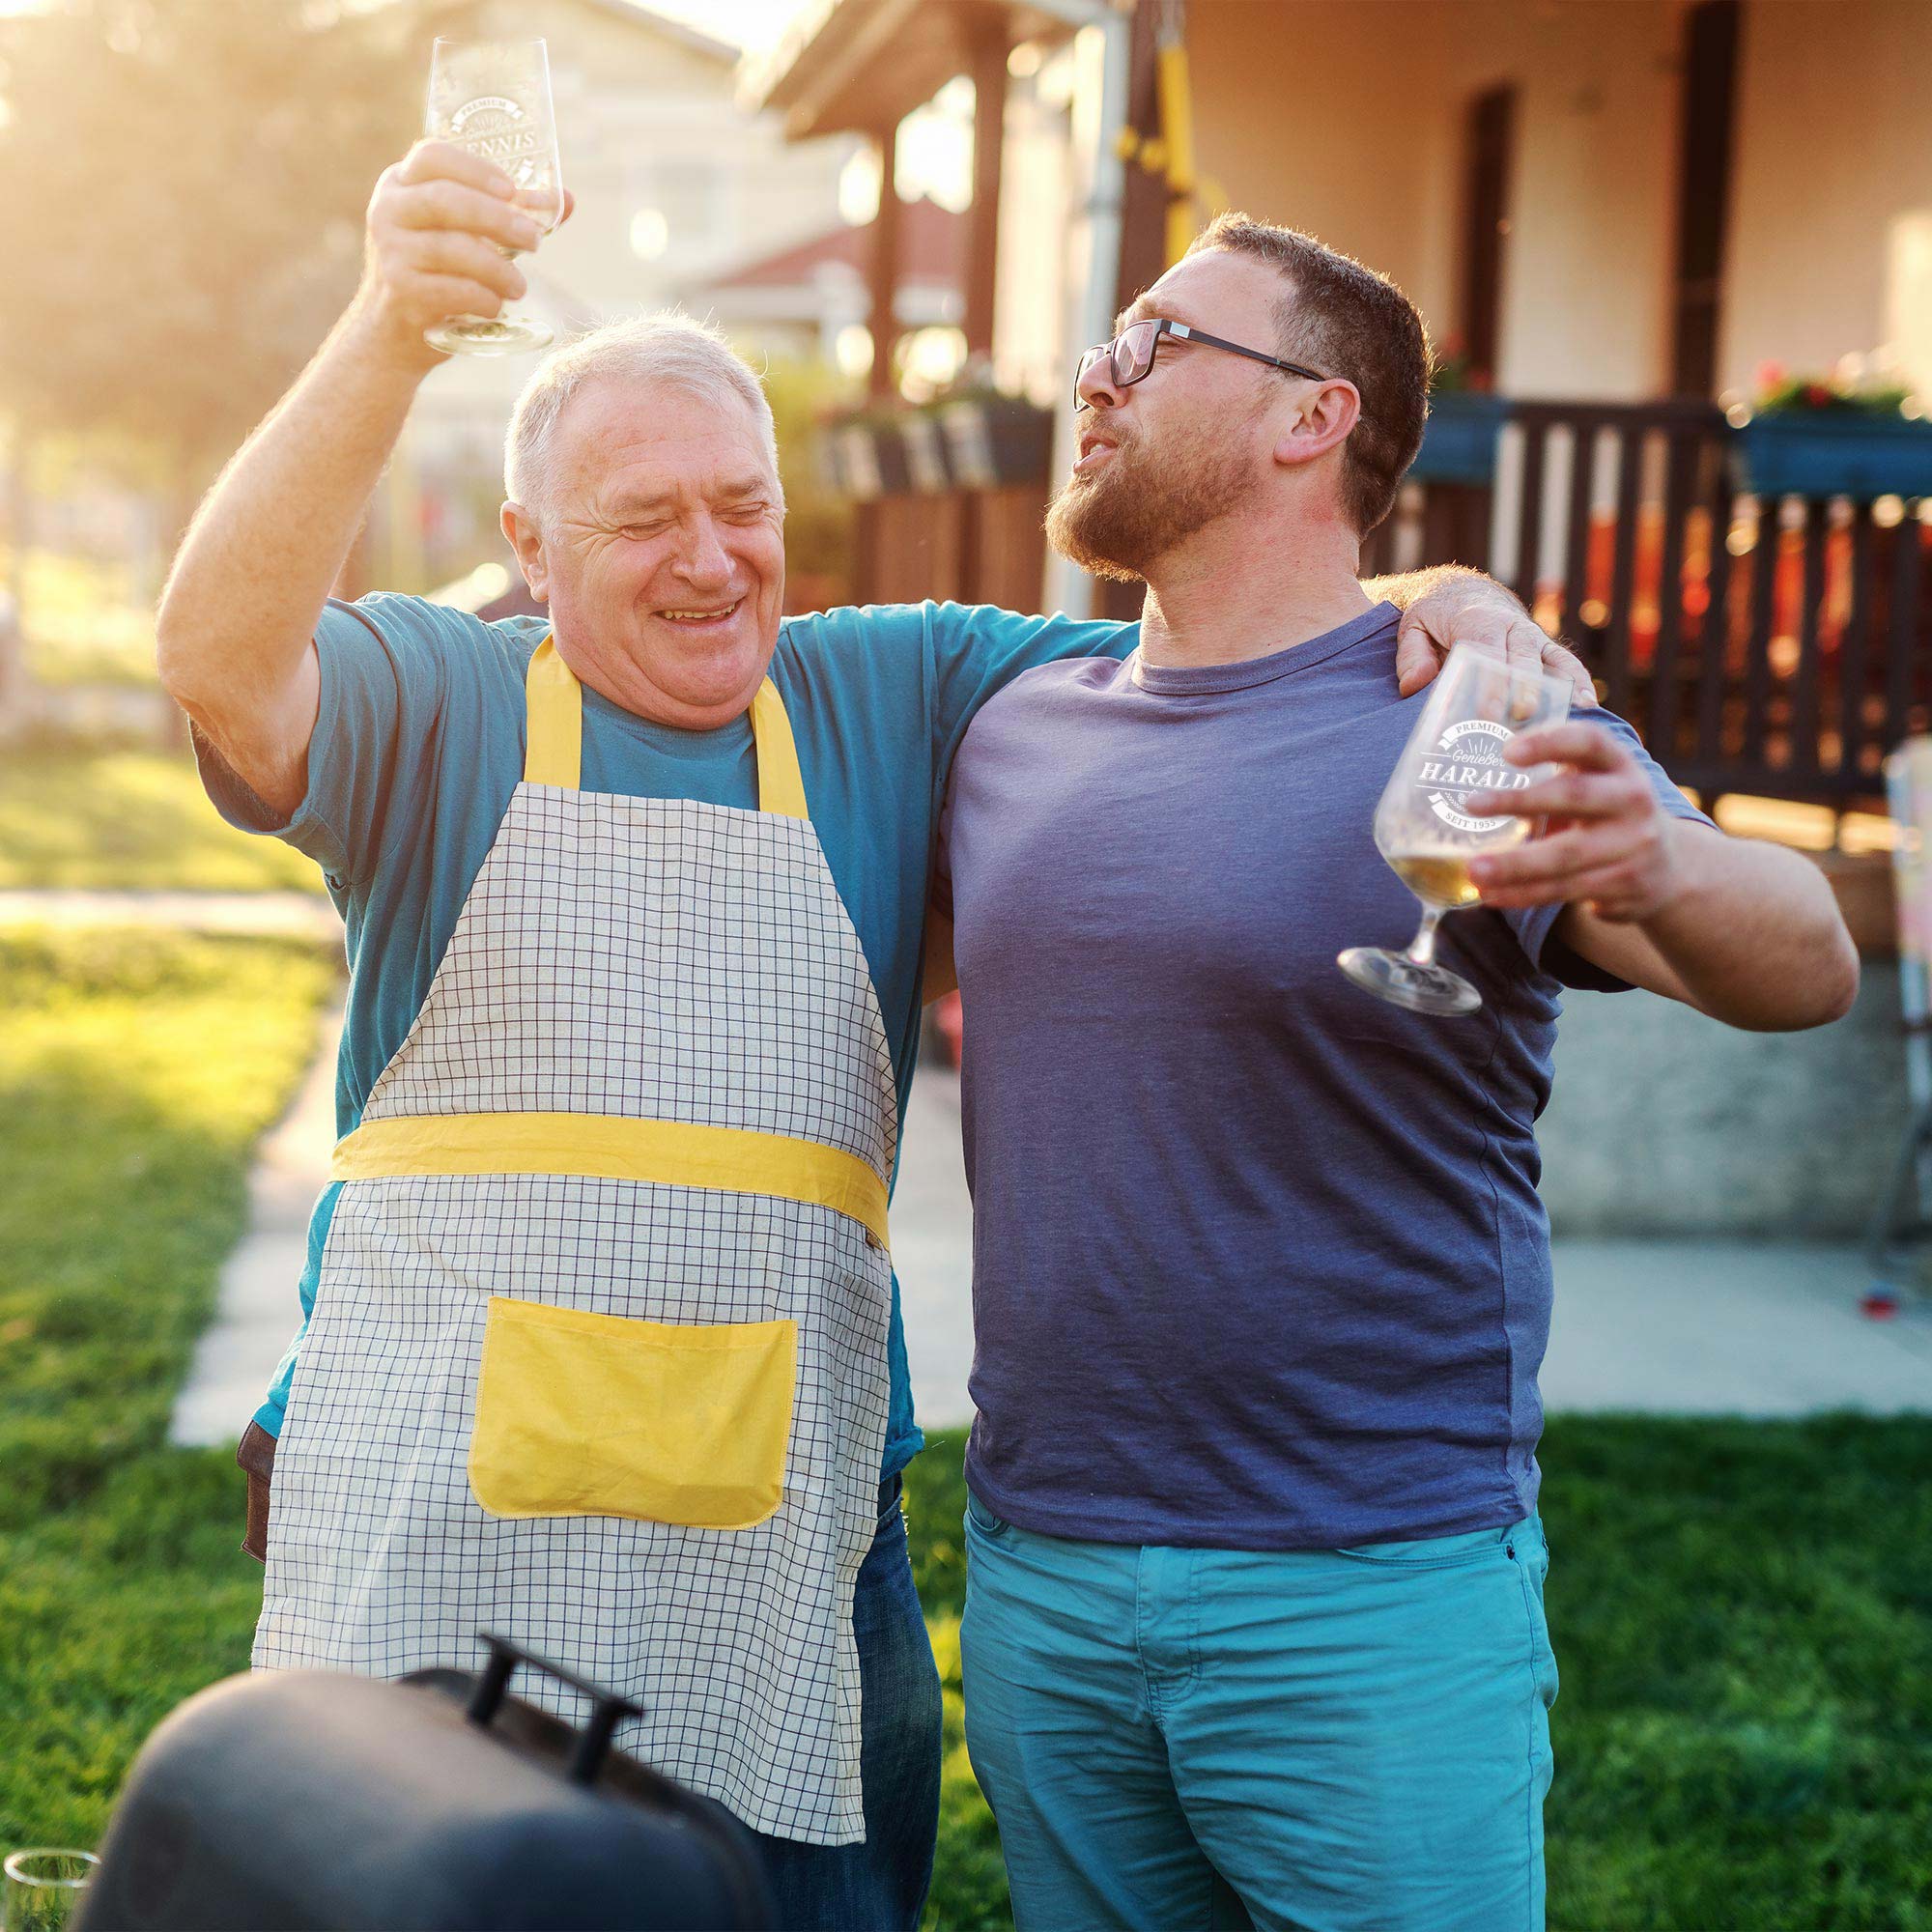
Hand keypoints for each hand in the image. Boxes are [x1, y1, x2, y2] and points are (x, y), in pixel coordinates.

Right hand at [352, 142, 574, 363]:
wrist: (395, 333)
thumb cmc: (439, 274)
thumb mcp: (465, 236)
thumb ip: (510, 215)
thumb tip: (566, 199)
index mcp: (402, 184)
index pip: (433, 156)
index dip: (475, 169)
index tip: (511, 190)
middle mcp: (388, 210)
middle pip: (446, 199)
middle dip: (499, 219)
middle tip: (534, 241)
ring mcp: (390, 250)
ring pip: (452, 248)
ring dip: (498, 269)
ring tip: (519, 288)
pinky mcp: (400, 290)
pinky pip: (452, 290)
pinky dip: (483, 298)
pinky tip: (496, 306)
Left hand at [1393, 578, 1596, 708]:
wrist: (1463, 593)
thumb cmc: (1435, 618)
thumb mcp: (1412, 628)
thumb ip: (1411, 655)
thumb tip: (1415, 684)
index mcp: (1476, 620)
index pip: (1485, 652)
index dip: (1489, 682)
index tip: (1488, 712)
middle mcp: (1510, 626)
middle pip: (1521, 659)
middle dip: (1522, 689)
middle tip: (1521, 718)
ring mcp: (1531, 636)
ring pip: (1549, 660)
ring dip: (1559, 687)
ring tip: (1571, 713)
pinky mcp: (1544, 647)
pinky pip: (1565, 661)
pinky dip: (1578, 680)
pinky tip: (1587, 704)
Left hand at [1464, 723, 1678, 920]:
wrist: (1671, 868)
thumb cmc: (1610, 815)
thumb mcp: (1599, 783)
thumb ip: (1555, 773)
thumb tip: (1471, 770)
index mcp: (1621, 765)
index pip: (1590, 741)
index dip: (1550, 742)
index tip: (1508, 751)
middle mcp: (1633, 800)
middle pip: (1574, 796)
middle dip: (1518, 800)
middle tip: (1471, 803)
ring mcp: (1633, 846)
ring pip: (1565, 856)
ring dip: (1513, 865)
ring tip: (1474, 868)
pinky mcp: (1625, 886)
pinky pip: (1565, 891)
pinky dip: (1524, 894)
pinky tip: (1492, 894)